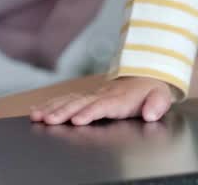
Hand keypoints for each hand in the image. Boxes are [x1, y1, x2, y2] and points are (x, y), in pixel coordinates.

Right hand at [29, 76, 175, 125]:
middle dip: (62, 112)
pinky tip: (36, 110)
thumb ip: (157, 105)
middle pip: (79, 103)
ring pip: (68, 101)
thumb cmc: (150, 91)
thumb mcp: (161, 96)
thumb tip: (150, 113)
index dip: (89, 112)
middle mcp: (101, 95)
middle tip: (49, 120)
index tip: (77, 120)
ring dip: (51, 108)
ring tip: (37, 115)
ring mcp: (91, 95)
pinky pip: (64, 100)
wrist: (143, 76)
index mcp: (119, 98)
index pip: (101, 106)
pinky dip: (49, 104)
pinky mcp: (84, 97)